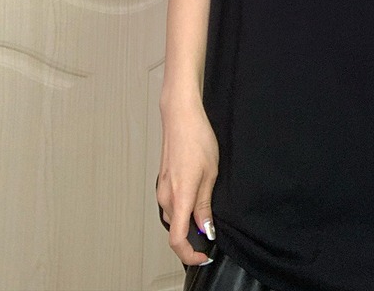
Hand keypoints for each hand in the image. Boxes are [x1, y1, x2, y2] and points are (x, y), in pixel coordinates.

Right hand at [156, 97, 219, 264]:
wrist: (180, 118)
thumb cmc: (197, 139)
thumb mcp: (211, 173)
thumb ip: (205, 204)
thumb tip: (205, 228)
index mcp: (180, 197)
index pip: (177, 239)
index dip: (189, 254)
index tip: (202, 255)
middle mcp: (166, 196)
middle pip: (176, 230)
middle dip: (192, 237)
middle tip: (211, 233)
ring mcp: (162, 189)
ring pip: (173, 217)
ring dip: (187, 222)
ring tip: (206, 214)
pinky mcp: (162, 182)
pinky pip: (171, 204)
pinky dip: (182, 209)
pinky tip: (196, 198)